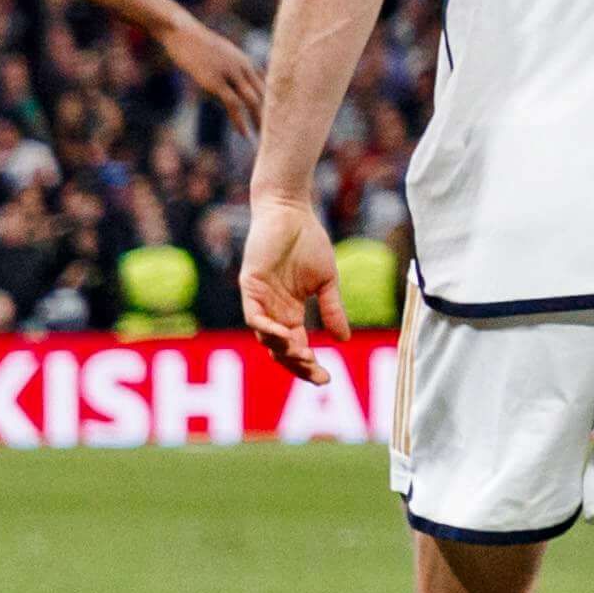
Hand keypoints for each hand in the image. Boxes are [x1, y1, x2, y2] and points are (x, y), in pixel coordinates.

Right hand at [161, 15, 264, 136]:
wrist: (182, 32)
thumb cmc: (199, 43)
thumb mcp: (223, 52)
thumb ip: (234, 65)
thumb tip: (238, 77)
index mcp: (246, 60)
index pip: (267, 85)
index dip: (272, 102)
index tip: (278, 118)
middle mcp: (244, 66)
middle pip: (264, 93)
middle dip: (271, 113)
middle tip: (275, 131)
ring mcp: (231, 73)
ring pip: (253, 100)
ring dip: (259, 120)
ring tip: (263, 136)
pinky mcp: (216, 81)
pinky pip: (233, 104)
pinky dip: (240, 120)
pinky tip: (244, 133)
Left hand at [238, 197, 342, 382]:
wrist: (292, 213)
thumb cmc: (308, 242)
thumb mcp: (327, 281)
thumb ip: (332, 309)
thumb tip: (343, 340)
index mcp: (291, 312)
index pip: (297, 347)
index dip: (309, 365)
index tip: (327, 379)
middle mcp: (273, 311)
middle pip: (279, 350)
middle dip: (297, 366)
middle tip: (318, 375)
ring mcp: (260, 300)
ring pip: (265, 338)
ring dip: (283, 351)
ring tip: (304, 356)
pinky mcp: (250, 287)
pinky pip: (254, 317)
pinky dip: (267, 330)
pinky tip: (285, 336)